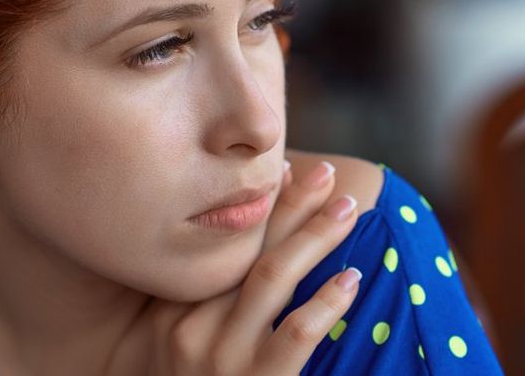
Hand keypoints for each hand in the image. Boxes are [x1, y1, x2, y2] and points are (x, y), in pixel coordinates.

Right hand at [137, 160, 359, 374]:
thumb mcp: (183, 353)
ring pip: (273, 278)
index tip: (287, 168)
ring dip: (314, 236)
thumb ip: (208, 311)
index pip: (221, 246)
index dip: (258, 207)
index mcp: (172, 314)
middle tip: (328, 174)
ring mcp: (222, 360)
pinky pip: (296, 334)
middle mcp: (189, 330)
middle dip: (290, 205)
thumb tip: (257, 258)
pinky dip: (326, 302)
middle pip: (248, 251)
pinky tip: (351, 279)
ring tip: (348, 210)